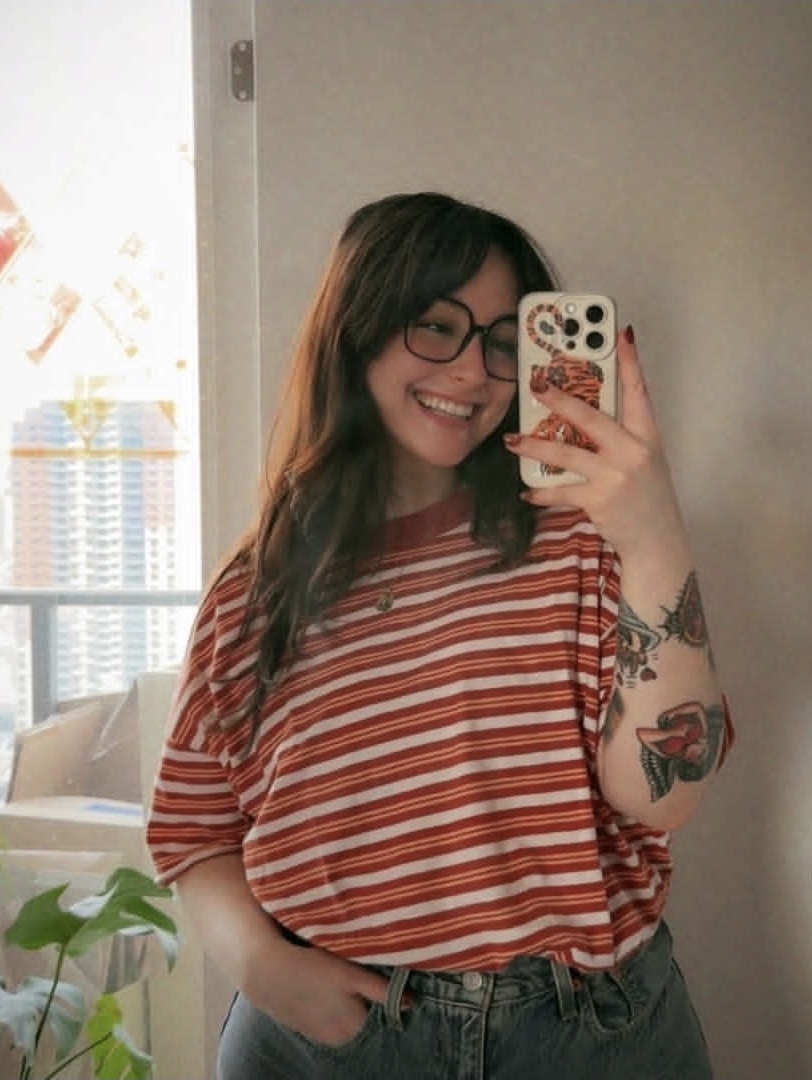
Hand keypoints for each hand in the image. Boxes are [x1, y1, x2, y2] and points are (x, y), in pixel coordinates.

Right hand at [247, 940, 393, 1047]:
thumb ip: (382, 990)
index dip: (377, 991)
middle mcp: (339, 1039)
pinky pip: (325, 1016)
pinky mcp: (304, 1027)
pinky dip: (327, 1004)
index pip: (378, 1011)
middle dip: (360, 997)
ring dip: (343, 1001)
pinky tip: (318, 985)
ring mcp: (319, 1035)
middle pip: (361, 1015)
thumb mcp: (351, 975)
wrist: (267, 972)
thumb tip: (411, 1001)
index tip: (370, 973)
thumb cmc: (313, 969)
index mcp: (354, 1027)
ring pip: (342, 1015)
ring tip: (332, 976)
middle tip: (350, 971)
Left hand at [505, 327, 689, 564]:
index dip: (630, 361)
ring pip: (565, 453)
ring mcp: (615, 475)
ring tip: (511, 441)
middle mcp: (632, 451)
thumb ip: (620, 437)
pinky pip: (561, 492)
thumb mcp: (644, 460)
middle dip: (559, 399)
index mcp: (646, 435)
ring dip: (534, 446)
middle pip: (590, 416)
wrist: (658, 541)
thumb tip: (580, 415)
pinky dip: (541, 492)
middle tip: (536, 385)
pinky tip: (527, 491)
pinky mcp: (598, 499)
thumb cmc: (647, 497)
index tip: (620, 333)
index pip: (638, 390)